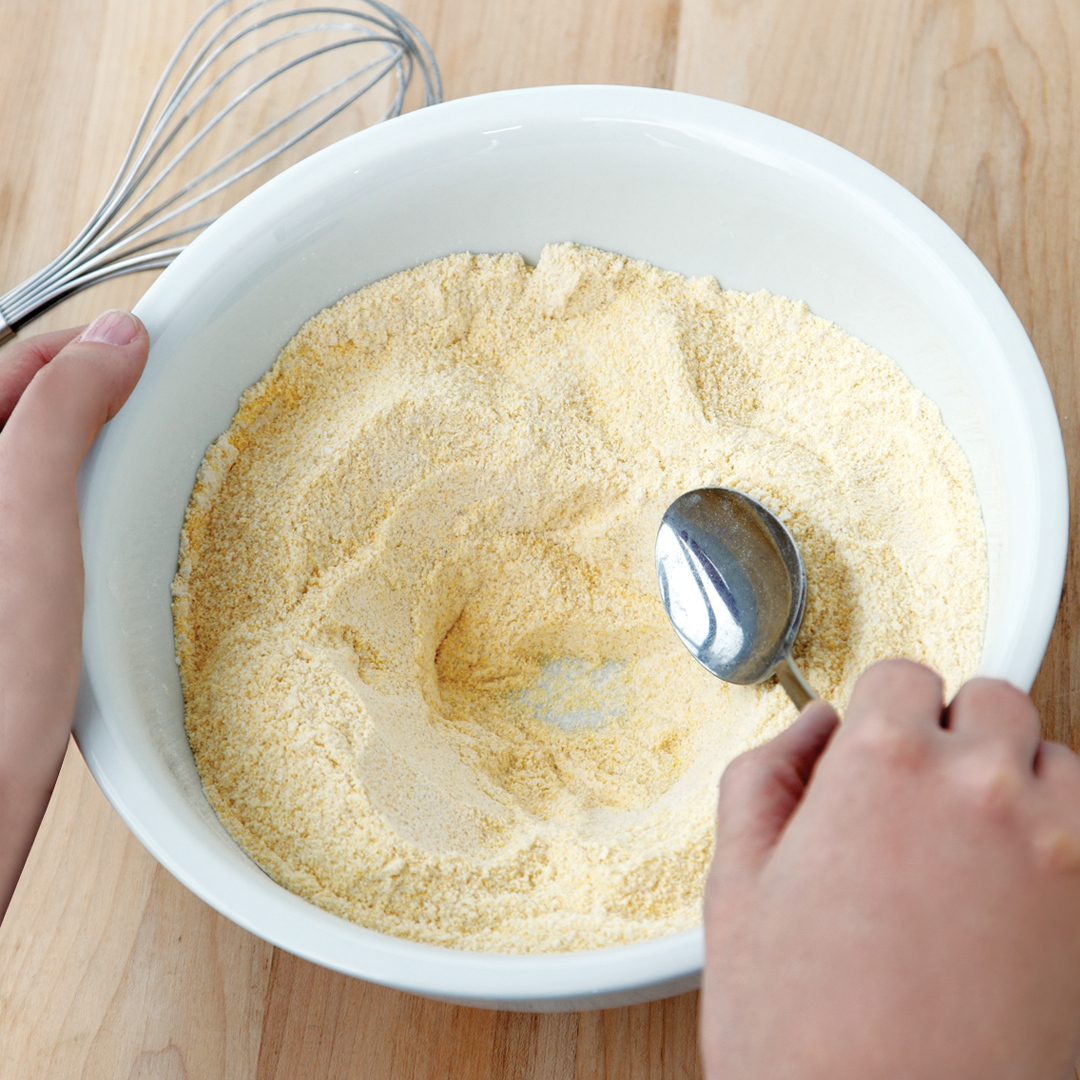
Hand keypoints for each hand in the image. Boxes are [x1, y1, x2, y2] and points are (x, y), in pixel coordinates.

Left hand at [0, 311, 146, 920]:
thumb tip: (117, 341)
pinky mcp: (3, 588)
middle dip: (80, 400)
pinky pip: (32, 514)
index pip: (6, 364)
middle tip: (144, 410)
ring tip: (131, 464)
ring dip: (78, 453)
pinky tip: (101, 527)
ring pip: (25, 462)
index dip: (76, 349)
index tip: (141, 351)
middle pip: (14, 410)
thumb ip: (59, 411)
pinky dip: (72, 505)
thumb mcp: (26, 514)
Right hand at [702, 659, 1079, 1079]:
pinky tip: (1018, 890)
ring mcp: (1058, 849)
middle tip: (920, 799)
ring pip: (1057, 760)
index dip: (880, 713)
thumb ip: (765, 777)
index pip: (903, 676)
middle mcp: (981, 788)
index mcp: (883, 765)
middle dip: (954, 735)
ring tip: (972, 849)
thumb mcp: (736, 889)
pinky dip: (1064, 840)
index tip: (877, 749)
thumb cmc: (806, 1035)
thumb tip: (810, 728)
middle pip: (991, 700)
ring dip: (1019, 783)